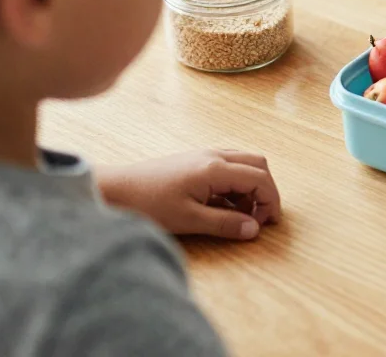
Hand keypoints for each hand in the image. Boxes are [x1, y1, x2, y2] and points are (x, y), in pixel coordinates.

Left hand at [95, 149, 281, 239]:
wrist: (115, 190)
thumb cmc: (147, 204)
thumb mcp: (189, 220)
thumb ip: (225, 223)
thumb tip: (253, 229)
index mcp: (215, 168)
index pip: (259, 178)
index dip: (270, 200)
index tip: (269, 223)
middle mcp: (214, 155)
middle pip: (258, 164)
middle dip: (265, 190)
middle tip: (260, 216)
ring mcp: (204, 155)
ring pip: (244, 162)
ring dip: (251, 186)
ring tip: (241, 213)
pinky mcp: (195, 160)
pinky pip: (228, 165)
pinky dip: (236, 182)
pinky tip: (223, 204)